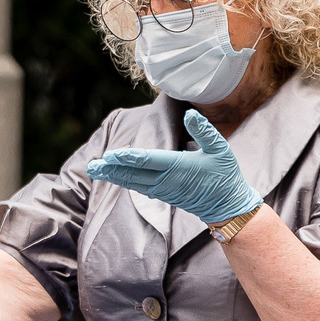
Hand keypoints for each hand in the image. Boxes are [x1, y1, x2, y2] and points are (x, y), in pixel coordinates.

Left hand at [87, 108, 262, 224]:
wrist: (227, 205)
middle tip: (92, 165)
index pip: (147, 161)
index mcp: (177, 167)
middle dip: (111, 169)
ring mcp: (163, 190)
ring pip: (133, 182)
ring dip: (113, 176)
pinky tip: (114, 176)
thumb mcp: (220, 149)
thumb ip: (204, 131)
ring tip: (95, 170)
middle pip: (133, 174)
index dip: (127, 157)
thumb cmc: (224, 175)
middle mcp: (166, 180)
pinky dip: (124, 181)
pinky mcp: (163, 195)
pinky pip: (139, 187)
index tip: (110, 155)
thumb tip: (189, 114)